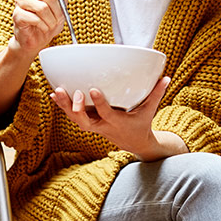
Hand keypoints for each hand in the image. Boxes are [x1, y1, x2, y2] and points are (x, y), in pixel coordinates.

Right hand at [9, 0, 70, 59]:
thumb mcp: (62, 7)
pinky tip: (43, 28)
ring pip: (42, 7)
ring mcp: (20, 1)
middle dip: (58, 10)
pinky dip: (44, 26)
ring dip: (51, 20)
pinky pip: (35, 18)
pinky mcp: (17, 15)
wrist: (38, 40)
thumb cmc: (49, 21)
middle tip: (59, 18)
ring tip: (51, 25)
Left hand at [51, 76, 174, 159]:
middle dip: (75, 108)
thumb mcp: (150, 111)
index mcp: (117, 122)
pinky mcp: (88, 122)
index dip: (99, 103)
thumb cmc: (141, 124)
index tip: (93, 89)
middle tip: (71, 92)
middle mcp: (102, 126)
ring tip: (57, 91)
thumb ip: (156, 94)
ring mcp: (94, 125)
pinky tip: (54, 94)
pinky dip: (63, 106)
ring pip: (75, 119)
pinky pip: (73, 116)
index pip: (106, 113)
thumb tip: (166, 77)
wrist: (133, 143)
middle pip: (84, 120)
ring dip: (65, 106)